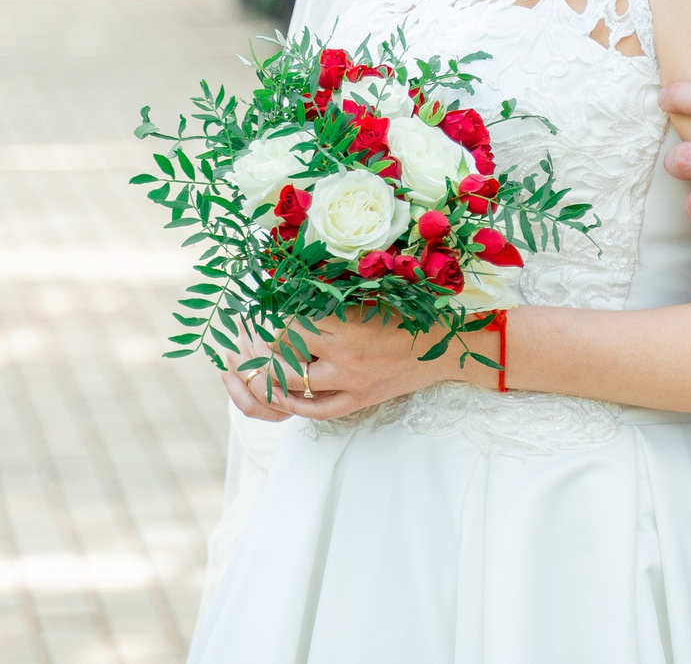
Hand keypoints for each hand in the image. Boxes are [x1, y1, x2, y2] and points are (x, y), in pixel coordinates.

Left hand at [222, 313, 476, 422]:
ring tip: (252, 360)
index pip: (287, 323)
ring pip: (289, 385)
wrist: (444, 345)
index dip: (267, 315)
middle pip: (281, 354)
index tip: (257, 306)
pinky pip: (313, 410)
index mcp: (344, 324)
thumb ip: (330, 291)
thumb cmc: (409, 309)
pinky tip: (276, 392)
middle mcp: (342, 358)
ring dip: (266, 372)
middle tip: (245, 333)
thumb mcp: (369, 292)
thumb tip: (287, 280)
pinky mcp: (356, 402)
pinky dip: (289, 402)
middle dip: (258, 343)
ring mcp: (349, 384)